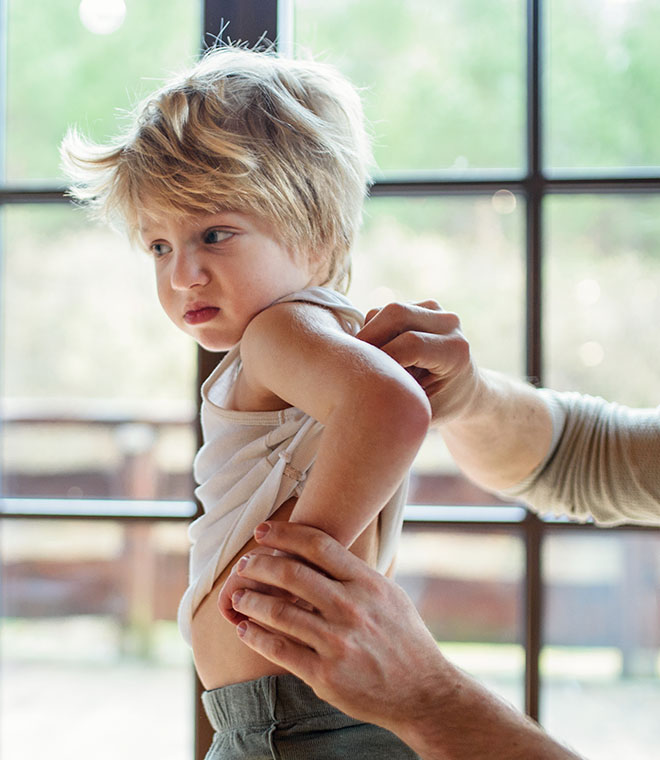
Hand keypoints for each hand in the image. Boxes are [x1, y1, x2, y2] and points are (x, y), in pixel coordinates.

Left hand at [229, 520, 446, 732]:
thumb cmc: (404, 639)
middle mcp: (351, 608)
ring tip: (238, 597)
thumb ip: (355, 574)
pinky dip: (256, 637)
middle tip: (244, 566)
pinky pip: (280, 650)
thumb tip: (319, 551)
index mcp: (367, 583)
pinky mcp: (325, 675)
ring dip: (250, 601)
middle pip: (292, 574)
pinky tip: (245, 629)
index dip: (285, 535)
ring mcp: (337, 642)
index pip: (318, 546)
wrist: (424, 692)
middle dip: (259, 565)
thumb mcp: (388, 595)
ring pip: (280, 612)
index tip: (262, 532)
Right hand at [357, 300, 479, 422]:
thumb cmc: (441, 408)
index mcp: (455, 351)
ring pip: (385, 311)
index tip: (364, 380)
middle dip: (367, 337)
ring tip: (369, 364)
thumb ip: (399, 399)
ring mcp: (435, 310)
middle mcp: (448, 323)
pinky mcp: (419, 307)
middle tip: (350, 365)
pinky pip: (383, 312)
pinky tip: (377, 355)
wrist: (463, 391)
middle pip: (396, 313)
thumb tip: (363, 392)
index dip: (381, 359)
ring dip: (367, 336)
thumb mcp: (423, 412)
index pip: (410, 344)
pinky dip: (371, 332)